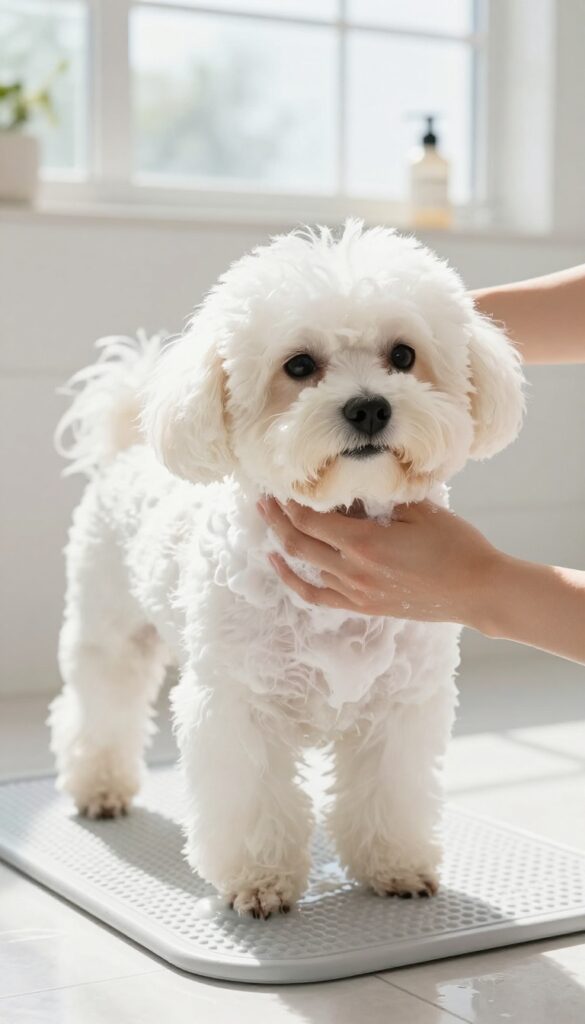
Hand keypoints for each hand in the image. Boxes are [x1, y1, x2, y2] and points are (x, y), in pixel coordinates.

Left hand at [257, 496, 498, 626]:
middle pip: (298, 544)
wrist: (477, 590)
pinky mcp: (364, 606)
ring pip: (304, 568)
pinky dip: (294, 581)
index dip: (290, 502)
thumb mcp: (419, 510)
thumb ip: (380, 499)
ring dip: (284, 544)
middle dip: (277, 520)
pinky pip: (317, 596)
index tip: (280, 485)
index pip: (311, 521)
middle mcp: (353, 571)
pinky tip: (282, 565)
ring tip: (271, 523)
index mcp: (364, 544)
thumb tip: (350, 486)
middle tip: (263, 500)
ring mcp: (356, 593)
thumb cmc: (456, 546)